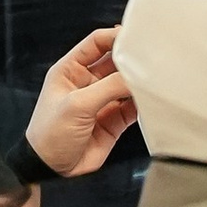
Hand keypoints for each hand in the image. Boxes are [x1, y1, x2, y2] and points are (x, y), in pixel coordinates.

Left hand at [26, 27, 138, 177]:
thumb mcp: (77, 105)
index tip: (136, 35)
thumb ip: (108, 87)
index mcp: (70, 70)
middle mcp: (87, 83)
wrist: (51, 171)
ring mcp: (102, 101)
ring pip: (127, 83)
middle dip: (133, 59)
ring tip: (156, 78)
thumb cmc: (50, 135)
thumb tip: (135, 75)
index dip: (115, 36)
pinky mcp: (114, 120)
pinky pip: (133, 105)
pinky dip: (144, 102)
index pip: (97, 43)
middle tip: (152, 57)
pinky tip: (152, 99)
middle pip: (116, 61)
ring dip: (139, 82)